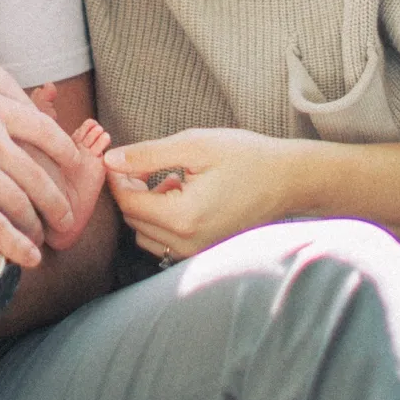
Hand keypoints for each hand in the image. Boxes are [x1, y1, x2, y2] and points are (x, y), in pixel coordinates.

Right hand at [0, 67, 86, 266]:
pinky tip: (29, 260)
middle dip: (58, 202)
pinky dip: (19, 246)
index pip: (46, 131)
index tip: (77, 168)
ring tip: (44, 242)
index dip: (66, 154)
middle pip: (41, 175)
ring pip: (24, 205)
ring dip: (38, 228)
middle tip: (67, 220)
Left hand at [104, 127, 304, 260]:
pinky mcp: (202, 252)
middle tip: (141, 162)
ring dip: (145, 207)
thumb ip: (148, 154)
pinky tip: (181, 195)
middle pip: (133, 220)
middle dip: (130, 191)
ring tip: (167, 179)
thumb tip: (110, 160)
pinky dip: (161, 219)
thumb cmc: (246, 157)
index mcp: (183, 217)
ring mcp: (196, 253)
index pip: (128, 203)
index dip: (116, 178)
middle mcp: (187, 243)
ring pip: (145, 234)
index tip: (118, 156)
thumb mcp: (194, 146)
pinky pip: (164, 241)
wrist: (289, 180)